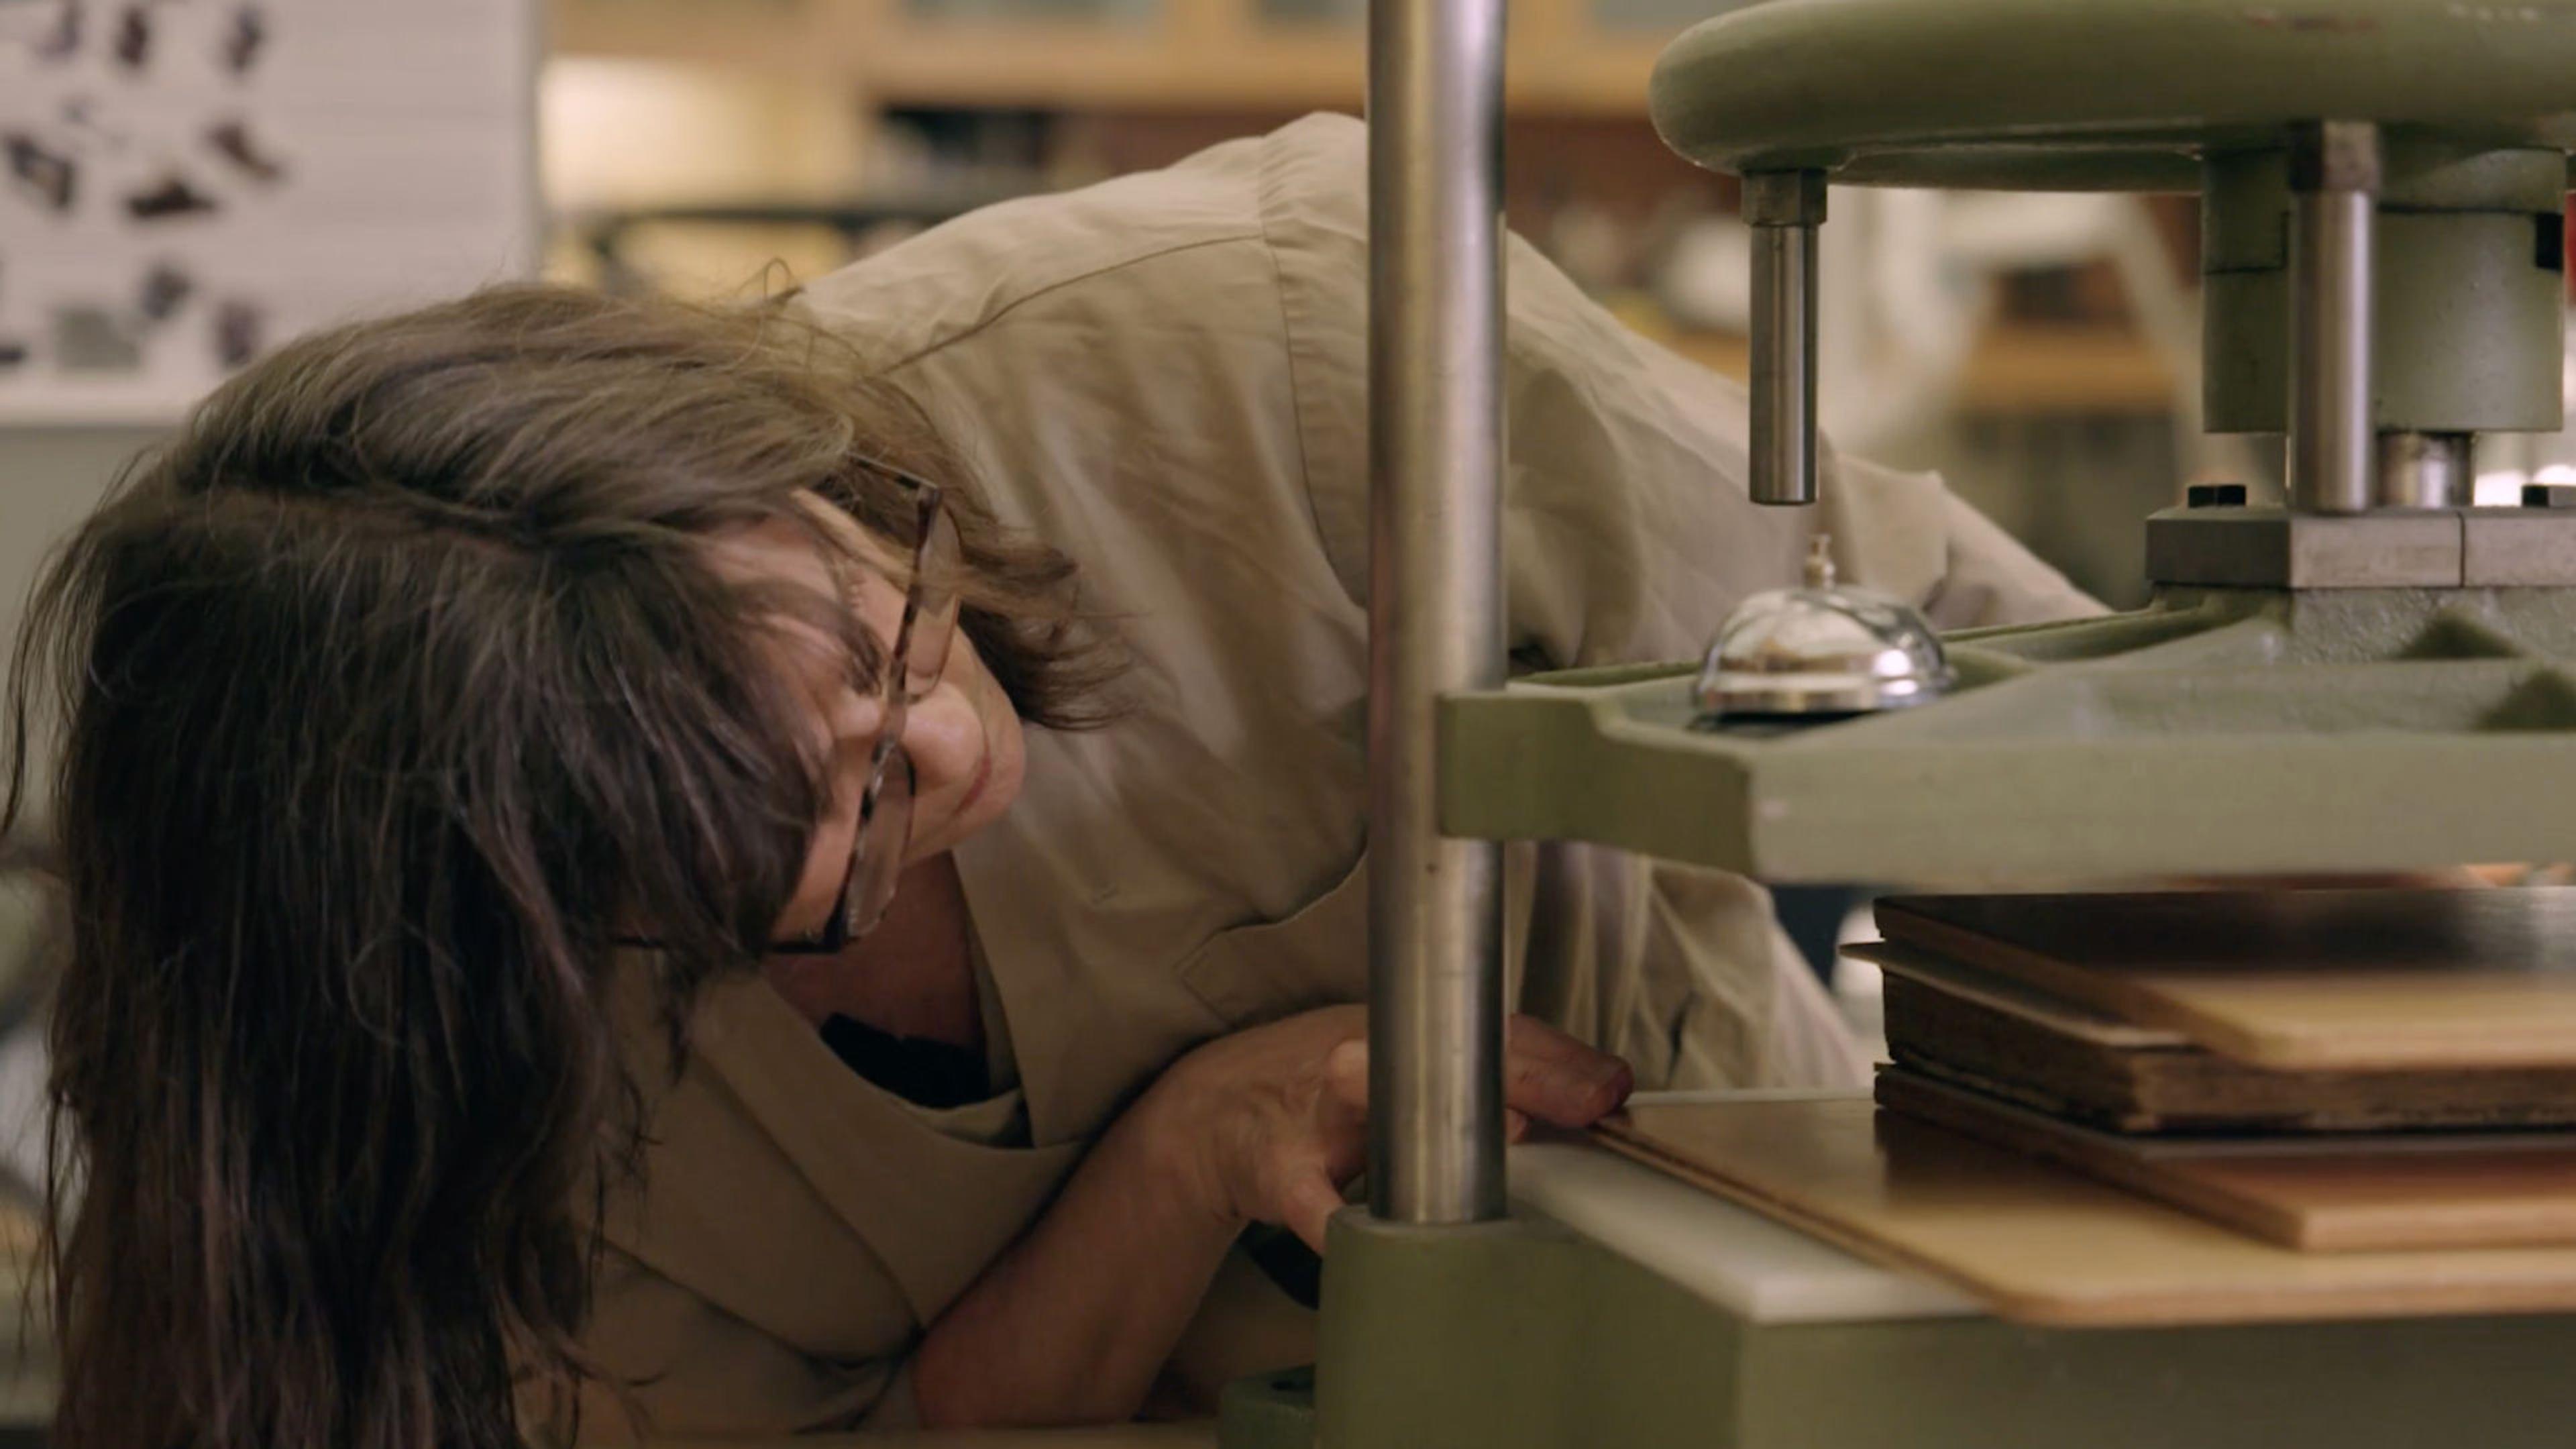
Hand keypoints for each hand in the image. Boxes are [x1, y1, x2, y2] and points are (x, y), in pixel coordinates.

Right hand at [1146, 1006, 1632, 1252]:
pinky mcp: (1275, 1164)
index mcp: (1404, 1032)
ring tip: (1506, 1134)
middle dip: (1521, 1073)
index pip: (1493, 1031)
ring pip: (1368, 1094)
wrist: (1211, 1113)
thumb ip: (1495, 1081)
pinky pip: (1309, 1197)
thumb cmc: (1328, 1094)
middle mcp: (1364, 1052)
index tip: (1614, 1088)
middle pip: (1447, 1053)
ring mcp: (1315, 1106)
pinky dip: (1335, 1221)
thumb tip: (1600, 1099)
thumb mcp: (1406, 1073)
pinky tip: (1362, 1236)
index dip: (1557, 1059)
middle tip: (1591, 1101)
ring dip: (1427, 1115)